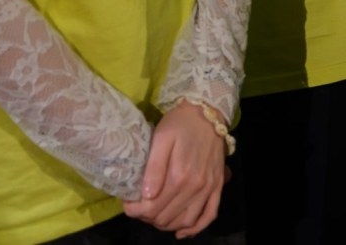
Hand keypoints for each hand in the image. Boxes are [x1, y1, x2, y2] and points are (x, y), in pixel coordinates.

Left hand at [121, 102, 226, 237]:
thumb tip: (146, 197)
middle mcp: (196, 186)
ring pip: (186, 221)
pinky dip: (195, 228)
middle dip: (148, 217)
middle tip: (139, 207)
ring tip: (155, 215)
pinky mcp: (218, 186)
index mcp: (180, 175)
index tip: (128, 203)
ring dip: (167, 224)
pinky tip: (182, 232)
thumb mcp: (161, 139)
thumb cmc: (180, 124)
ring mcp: (209, 188)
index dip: (135, 210)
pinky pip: (209, 215)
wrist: (208, 112)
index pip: (153, 208)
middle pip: (167, 217)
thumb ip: (153, 168)